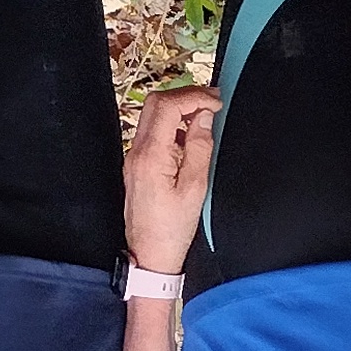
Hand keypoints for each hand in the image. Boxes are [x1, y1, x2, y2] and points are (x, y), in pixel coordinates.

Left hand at [126, 88, 219, 277]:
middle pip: (156, 104)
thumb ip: (200, 147)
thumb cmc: (172, 229)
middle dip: (186, 96)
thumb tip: (204, 118)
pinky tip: (191, 135)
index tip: (216, 101)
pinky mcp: (138, 165)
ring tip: (206, 115)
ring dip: (180, 109)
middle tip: (212, 101)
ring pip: (153, 116)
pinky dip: (174, 125)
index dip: (195, 96)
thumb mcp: (196, 188)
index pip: (168, 106)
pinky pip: (154, 133)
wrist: (150, 254)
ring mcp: (134, 158)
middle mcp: (137, 152)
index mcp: (151, 156)